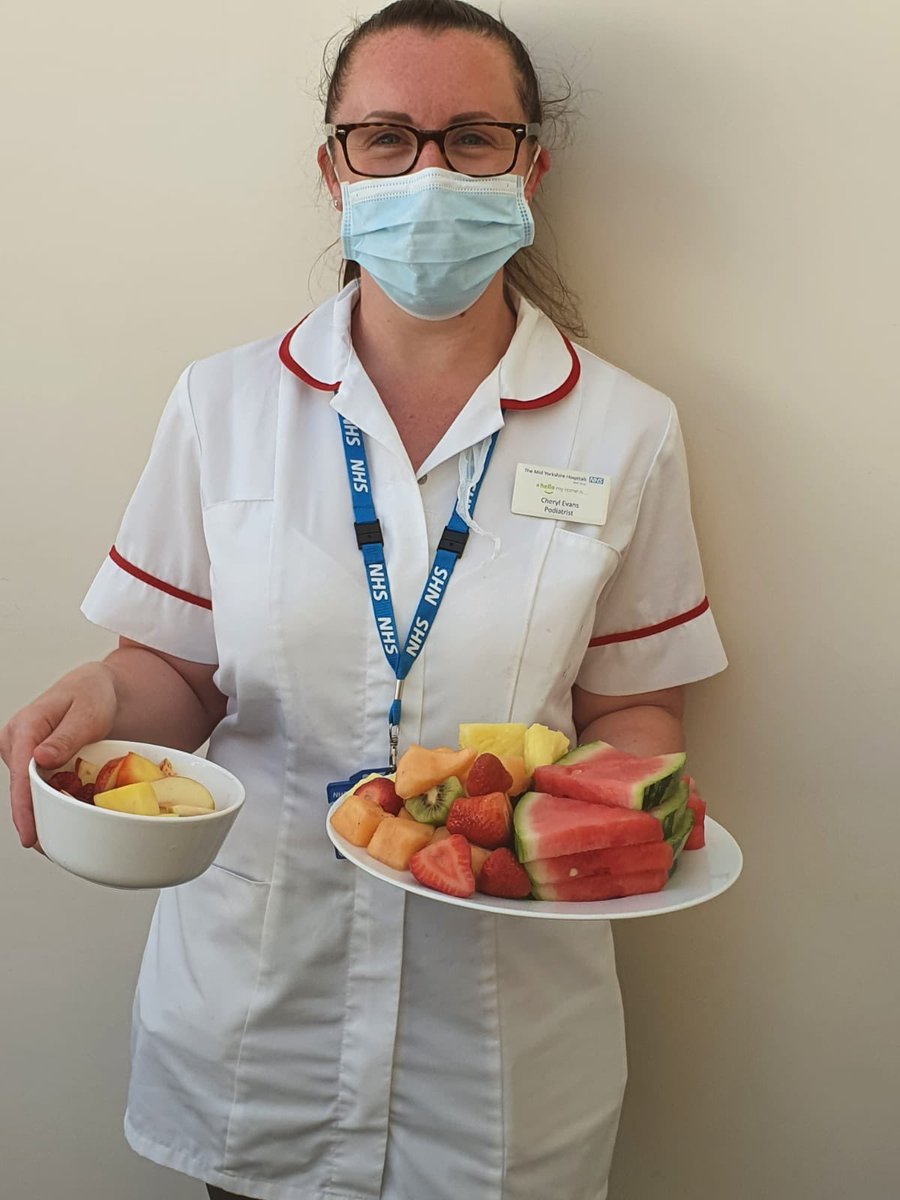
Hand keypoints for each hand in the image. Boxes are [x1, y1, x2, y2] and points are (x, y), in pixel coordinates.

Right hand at [0, 663, 118, 849]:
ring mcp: (21, 755)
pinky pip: (38, 789)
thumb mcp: (88, 711)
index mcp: (25, 727)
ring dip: (44, 814)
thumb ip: (66, 736)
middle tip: (54, 848)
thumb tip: (40, 759)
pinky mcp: (30, 764)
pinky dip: (51, 804)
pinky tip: (65, 822)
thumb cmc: (93, 694)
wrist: (96, 688)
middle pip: (22, 790)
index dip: (25, 808)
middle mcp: (16, 743)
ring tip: (62, 840)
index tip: (30, 836)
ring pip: (29, 793)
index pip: (21, 775)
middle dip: (34, 819)